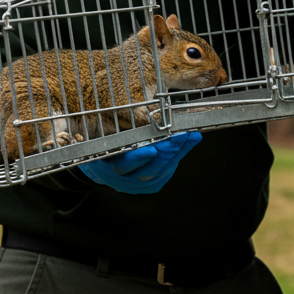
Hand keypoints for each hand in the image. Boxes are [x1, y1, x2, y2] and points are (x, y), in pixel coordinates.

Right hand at [78, 131, 201, 193]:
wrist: (103, 161)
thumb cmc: (107, 136)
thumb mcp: (107, 128)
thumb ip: (125, 123)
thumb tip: (146, 107)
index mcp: (103, 162)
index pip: (121, 163)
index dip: (137, 158)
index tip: (152, 149)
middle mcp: (118, 178)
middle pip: (145, 171)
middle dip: (166, 152)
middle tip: (181, 136)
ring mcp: (134, 185)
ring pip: (158, 173)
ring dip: (177, 153)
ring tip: (190, 136)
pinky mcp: (149, 186)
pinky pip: (165, 174)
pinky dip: (177, 158)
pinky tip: (187, 144)